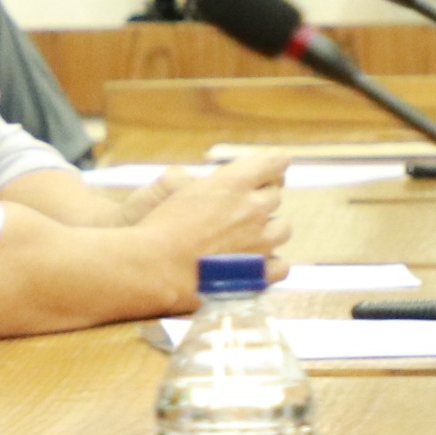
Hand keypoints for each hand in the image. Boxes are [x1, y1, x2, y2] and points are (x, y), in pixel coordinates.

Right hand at [134, 152, 290, 264]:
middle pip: (275, 196)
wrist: (152, 267)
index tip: (266, 171)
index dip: (273, 165)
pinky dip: (271, 264)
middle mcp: (253, 208)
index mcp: (235, 182)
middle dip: (260, 199)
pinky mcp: (257, 272)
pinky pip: (281, 265)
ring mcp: (260, 242)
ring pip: (283, 228)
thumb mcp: (179, 188)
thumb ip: (212, 183)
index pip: (276, 161)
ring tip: (246, 238)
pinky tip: (254, 264)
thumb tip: (229, 183)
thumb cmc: (159, 227)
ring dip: (269, 230)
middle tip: (238, 210)